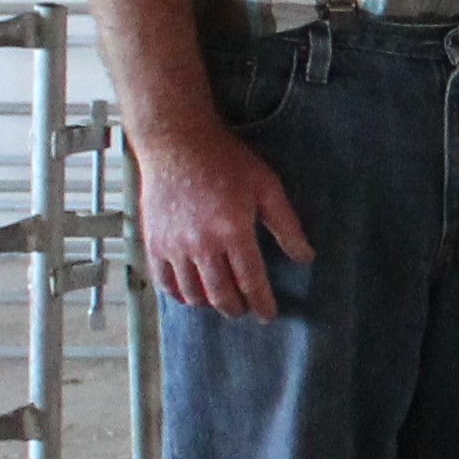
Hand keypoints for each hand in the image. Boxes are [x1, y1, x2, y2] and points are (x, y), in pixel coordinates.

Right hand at [135, 124, 311, 318]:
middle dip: (237, 309)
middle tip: (246, 309)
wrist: (176, 143)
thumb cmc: (225, 161)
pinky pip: (165, 283)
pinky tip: (193, 293)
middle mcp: (201, 244)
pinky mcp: (153, 243)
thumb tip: (305, 257)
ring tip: (222, 300)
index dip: (262, 304)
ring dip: (211, 304)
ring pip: (193, 294)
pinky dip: (180, 295)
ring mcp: (173, 245)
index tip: (268, 315)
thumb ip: (286, 225)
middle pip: (221, 295)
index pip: (251, 281)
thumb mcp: (266, 187)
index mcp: (233, 231)